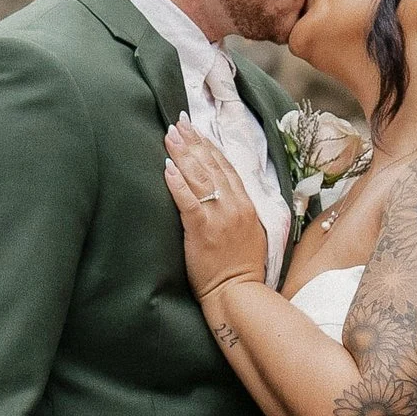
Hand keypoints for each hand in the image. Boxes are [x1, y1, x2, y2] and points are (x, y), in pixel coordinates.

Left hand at [164, 119, 268, 298]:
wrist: (239, 292)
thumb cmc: (241, 268)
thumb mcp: (249, 232)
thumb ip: (239, 209)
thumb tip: (225, 193)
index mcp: (246, 204)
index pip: (226, 166)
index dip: (209, 146)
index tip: (195, 129)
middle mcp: (234, 205)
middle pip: (211, 165)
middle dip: (193, 142)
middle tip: (178, 123)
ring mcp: (220, 216)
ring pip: (200, 177)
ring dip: (183, 154)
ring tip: (170, 136)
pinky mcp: (202, 230)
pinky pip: (188, 201)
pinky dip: (177, 183)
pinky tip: (166, 168)